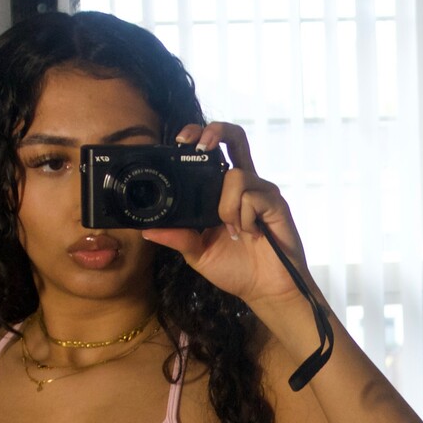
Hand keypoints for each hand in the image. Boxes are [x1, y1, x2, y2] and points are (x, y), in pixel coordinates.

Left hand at [142, 121, 315, 308]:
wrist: (264, 290)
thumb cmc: (235, 269)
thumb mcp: (197, 253)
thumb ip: (177, 237)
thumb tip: (147, 230)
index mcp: (224, 192)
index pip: (215, 151)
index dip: (200, 136)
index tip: (181, 140)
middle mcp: (244, 185)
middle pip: (235, 137)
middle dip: (216, 131)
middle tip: (201, 144)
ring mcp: (261, 192)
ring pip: (236, 176)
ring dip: (226, 206)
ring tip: (232, 231)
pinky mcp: (276, 204)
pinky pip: (252, 198)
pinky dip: (244, 219)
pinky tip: (250, 234)